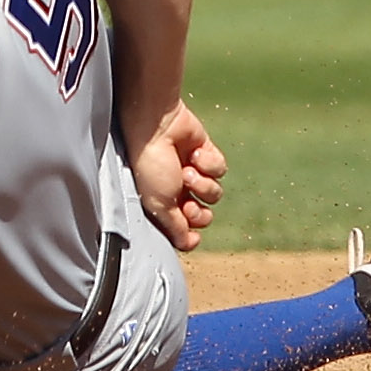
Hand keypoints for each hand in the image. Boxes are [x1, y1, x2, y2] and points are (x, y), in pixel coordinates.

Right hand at [126, 100, 226, 250]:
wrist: (158, 126)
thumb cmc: (150, 164)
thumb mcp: (158, 204)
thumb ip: (174, 228)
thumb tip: (187, 244)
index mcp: (161, 203)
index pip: (182, 229)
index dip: (189, 234)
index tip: (193, 236)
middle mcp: (177, 191)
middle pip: (202, 216)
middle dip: (199, 212)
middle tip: (188, 203)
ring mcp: (193, 172)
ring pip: (214, 194)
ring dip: (202, 185)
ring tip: (187, 171)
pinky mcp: (206, 155)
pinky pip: (220, 170)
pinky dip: (209, 164)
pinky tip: (194, 154)